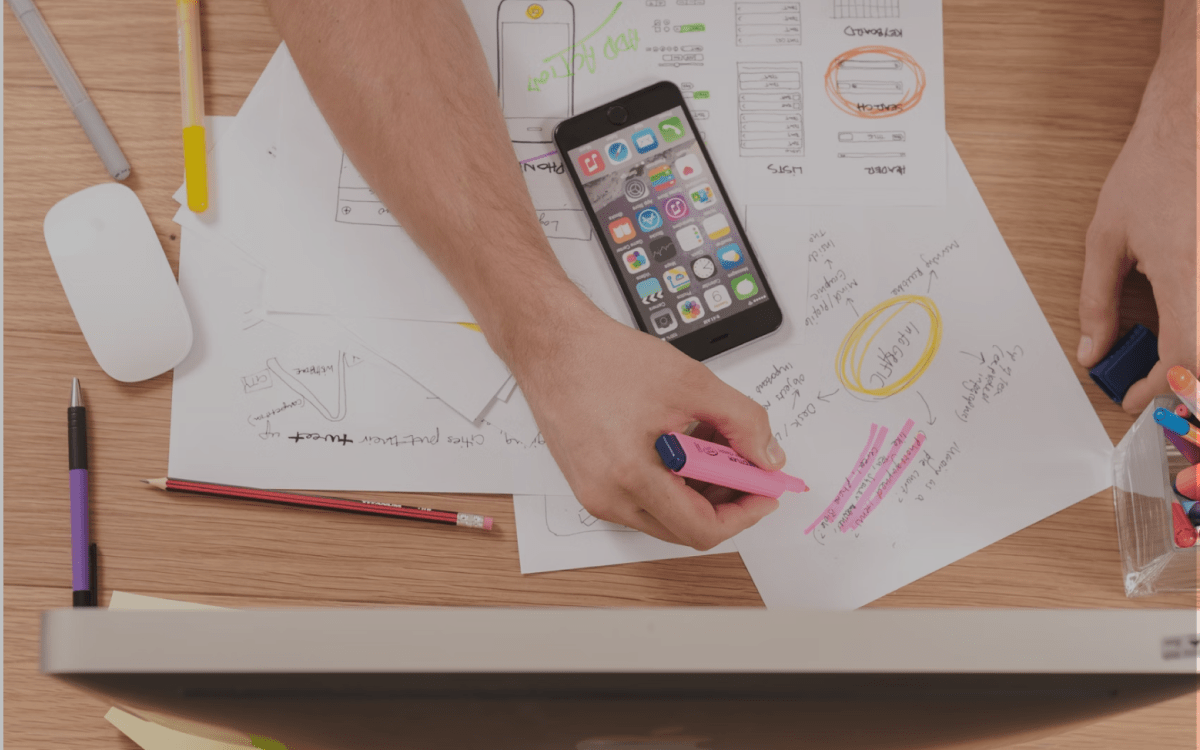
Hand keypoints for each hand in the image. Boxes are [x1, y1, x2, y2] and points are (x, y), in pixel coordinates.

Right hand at [513, 302, 786, 549]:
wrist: (552, 345)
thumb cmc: (604, 359)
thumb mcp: (692, 382)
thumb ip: (742, 422)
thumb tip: (768, 457)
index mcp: (631, 476)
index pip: (702, 529)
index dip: (744, 514)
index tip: (764, 491)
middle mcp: (608, 497)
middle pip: (685, 528)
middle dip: (725, 500)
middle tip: (746, 464)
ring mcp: (595, 494)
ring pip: (665, 515)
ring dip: (699, 489)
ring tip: (711, 442)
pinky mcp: (590, 484)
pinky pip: (643, 500)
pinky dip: (673, 481)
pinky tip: (683, 442)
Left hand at [1077, 27, 1197, 412]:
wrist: (1194, 118)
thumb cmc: (1154, 168)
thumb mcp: (1107, 238)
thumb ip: (1097, 302)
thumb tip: (1092, 351)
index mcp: (1189, 276)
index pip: (1184, 362)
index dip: (1158, 391)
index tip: (1132, 397)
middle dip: (1186, 387)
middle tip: (1154, 389)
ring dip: (1196, 360)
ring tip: (1168, 366)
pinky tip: (1183, 328)